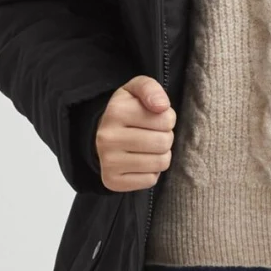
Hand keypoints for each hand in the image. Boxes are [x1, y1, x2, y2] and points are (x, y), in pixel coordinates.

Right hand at [94, 75, 175, 192]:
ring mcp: (108, 162)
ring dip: (160, 155)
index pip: (167, 119)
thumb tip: (162, 106)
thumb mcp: (137, 90)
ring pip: (160, 163)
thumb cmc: (128, 110)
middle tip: (152, 135)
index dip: (167, 119)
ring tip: (147, 148)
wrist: (102, 135)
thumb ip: (151, 89)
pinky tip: (139, 163)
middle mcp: (107, 137)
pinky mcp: (111, 181)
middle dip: (165, 138)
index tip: (154, 118)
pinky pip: (150, 180)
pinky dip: (150, 172)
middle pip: (164, 142)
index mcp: (115, 111)